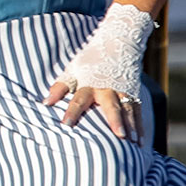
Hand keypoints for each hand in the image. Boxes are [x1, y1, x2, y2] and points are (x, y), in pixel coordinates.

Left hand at [43, 3, 154, 141]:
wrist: (118, 41)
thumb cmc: (91, 60)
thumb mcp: (73, 69)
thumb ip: (61, 87)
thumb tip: (45, 103)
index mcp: (90, 82)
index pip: (79, 99)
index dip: (72, 111)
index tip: (65, 125)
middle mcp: (108, 88)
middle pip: (111, 106)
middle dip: (115, 120)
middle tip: (118, 136)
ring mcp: (124, 91)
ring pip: (128, 110)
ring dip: (131, 127)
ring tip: (133, 144)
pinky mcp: (134, 94)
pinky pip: (137, 112)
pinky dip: (139, 127)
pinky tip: (140, 142)